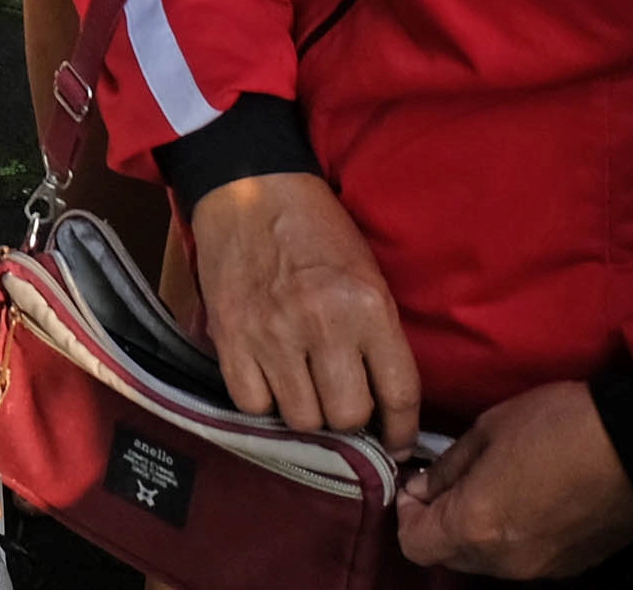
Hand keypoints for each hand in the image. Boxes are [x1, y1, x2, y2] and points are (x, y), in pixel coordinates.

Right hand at [183, 172, 420, 450]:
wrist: (251, 188)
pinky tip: (270, 379)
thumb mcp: (368, 276)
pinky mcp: (231, 337)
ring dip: (307, 412)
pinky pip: (253, 405)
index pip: (398, 394)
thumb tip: (385, 408)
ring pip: (301, 419)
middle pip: (347, 417)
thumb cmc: (318, 231)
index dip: (401, 430)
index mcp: (368, 306)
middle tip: (341, 401)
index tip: (395, 443)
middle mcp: (323, 324)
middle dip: (349, 419)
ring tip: (304, 388)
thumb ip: (378, 338)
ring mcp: (273, 333)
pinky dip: (264, 402)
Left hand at [393, 382, 632, 577]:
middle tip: (453, 481)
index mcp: (475, 526)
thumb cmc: (558, 426)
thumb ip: (449, 467)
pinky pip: (519, 560)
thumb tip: (425, 488)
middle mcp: (502, 561)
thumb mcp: (490, 428)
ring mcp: (539, 570)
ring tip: (492, 486)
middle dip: (440, 521)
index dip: (407, 512)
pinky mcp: (568, 569)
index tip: (419, 483)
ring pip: (483, 561)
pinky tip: (526, 500)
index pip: (413, 543)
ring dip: (475, 530)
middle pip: (447, 556)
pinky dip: (509, 537)